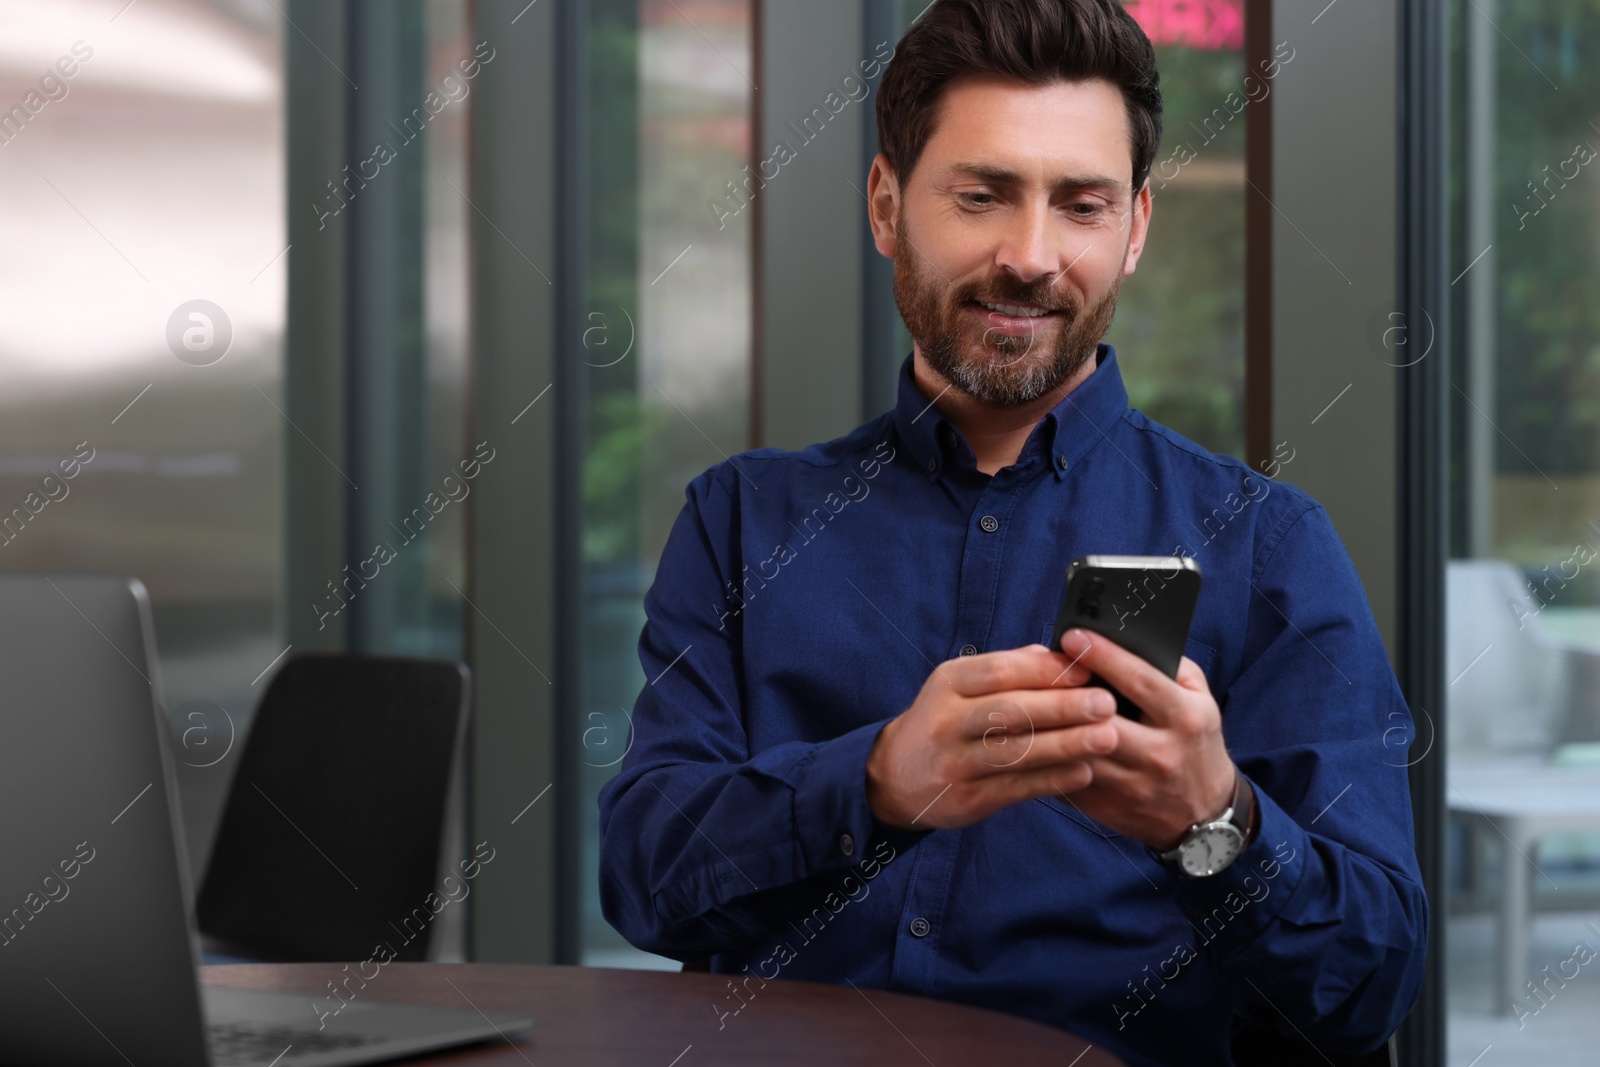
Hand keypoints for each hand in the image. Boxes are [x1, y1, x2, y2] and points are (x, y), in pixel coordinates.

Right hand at [865, 645, 1120, 829]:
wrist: (894, 776)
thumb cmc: (943, 720)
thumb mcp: (960, 685)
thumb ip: (1008, 668)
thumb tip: (1059, 656)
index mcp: (949, 683)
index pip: (998, 671)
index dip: (1045, 671)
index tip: (1087, 669)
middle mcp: (947, 721)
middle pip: (1010, 711)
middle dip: (1063, 706)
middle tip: (1106, 703)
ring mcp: (955, 762)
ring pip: (1015, 752)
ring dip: (1066, 745)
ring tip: (1107, 738)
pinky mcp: (967, 799)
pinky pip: (1016, 788)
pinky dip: (1053, 781)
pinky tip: (1084, 772)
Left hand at [1052, 628, 1236, 850]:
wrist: (1204, 812)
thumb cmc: (1195, 740)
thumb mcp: (1200, 699)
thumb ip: (1170, 667)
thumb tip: (1125, 640)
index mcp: (1186, 719)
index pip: (1140, 682)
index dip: (1104, 656)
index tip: (1073, 636)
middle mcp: (1161, 755)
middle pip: (1102, 721)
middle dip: (1066, 691)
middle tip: (1038, 665)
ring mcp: (1134, 786)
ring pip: (1078, 752)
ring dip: (1050, 725)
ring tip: (1027, 696)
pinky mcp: (1109, 808)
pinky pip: (1066, 779)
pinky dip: (1045, 756)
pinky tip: (1031, 734)